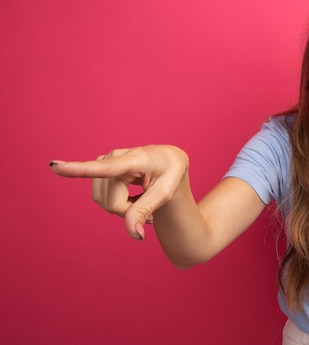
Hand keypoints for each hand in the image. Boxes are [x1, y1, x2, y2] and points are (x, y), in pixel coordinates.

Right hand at [50, 145, 188, 239]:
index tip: (55, 166)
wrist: (169, 161)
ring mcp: (106, 161)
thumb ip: (145, 212)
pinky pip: (100, 197)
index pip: (105, 168)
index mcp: (136, 159)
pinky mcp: (101, 167)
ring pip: (102, 201)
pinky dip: (116, 203)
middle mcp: (116, 156)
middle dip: (127, 211)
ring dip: (122, 208)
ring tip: (142, 199)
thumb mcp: (165, 193)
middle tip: (149, 209)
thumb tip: (135, 235)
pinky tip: (132, 196)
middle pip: (110, 201)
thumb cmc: (170, 174)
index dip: (78, 169)